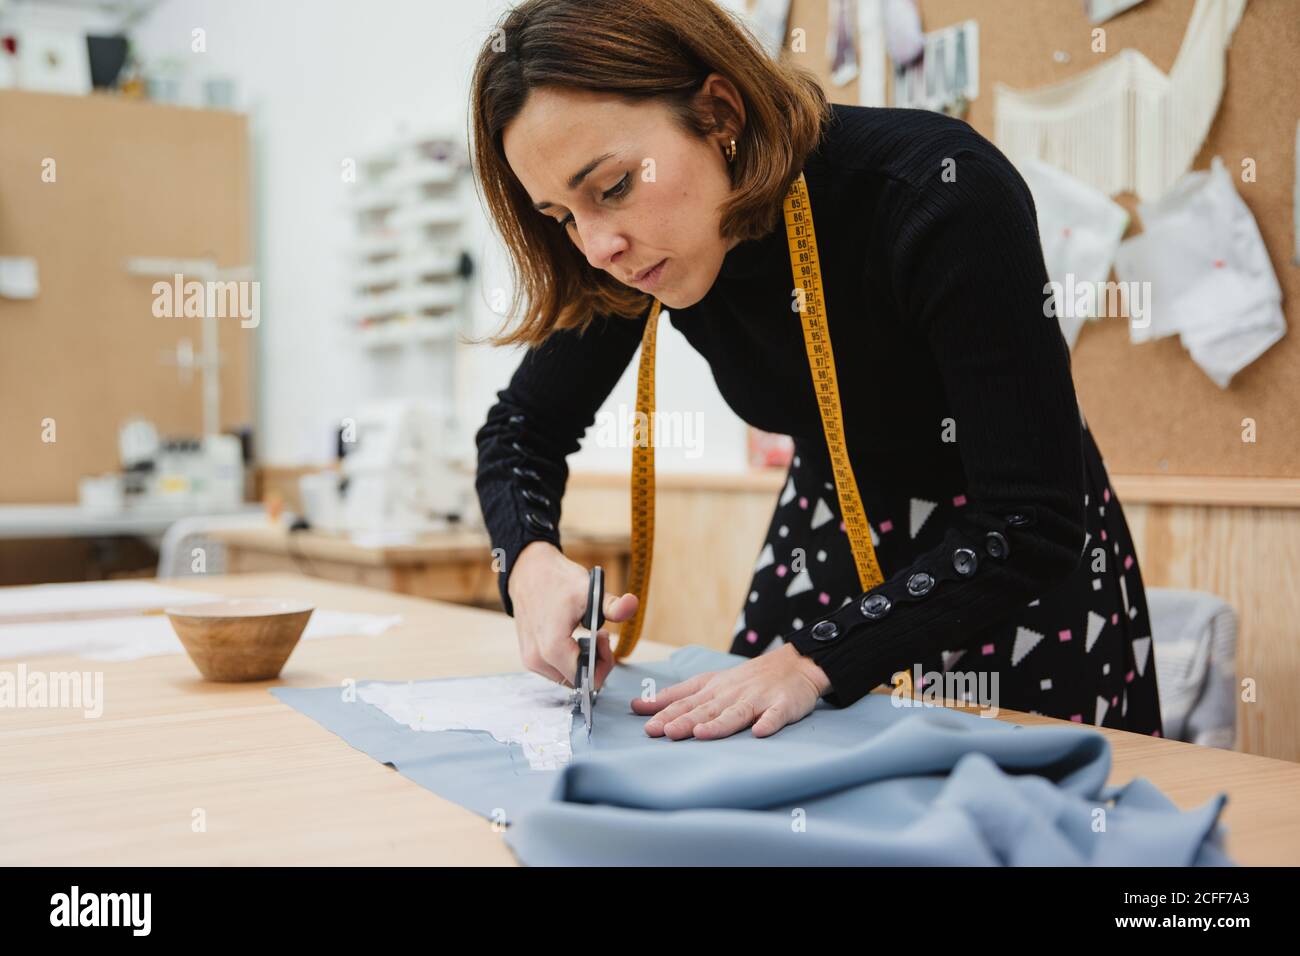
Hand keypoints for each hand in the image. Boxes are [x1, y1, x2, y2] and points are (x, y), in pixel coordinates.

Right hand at [507, 541, 637, 690]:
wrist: (530, 571)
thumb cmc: (558, 580)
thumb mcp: (590, 591)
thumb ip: (613, 606)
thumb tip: (632, 603)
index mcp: (553, 648)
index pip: (588, 679)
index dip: (603, 662)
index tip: (604, 636)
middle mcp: (537, 660)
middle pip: (578, 681)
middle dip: (594, 661)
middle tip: (598, 634)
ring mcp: (530, 660)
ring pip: (567, 678)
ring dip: (582, 661)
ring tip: (585, 635)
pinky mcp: (528, 658)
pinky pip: (555, 671)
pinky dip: (569, 660)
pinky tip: (573, 639)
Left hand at [631, 643, 831, 739]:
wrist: (794, 664)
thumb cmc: (745, 679)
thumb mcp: (708, 683)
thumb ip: (677, 697)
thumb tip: (639, 706)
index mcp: (713, 688)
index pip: (685, 701)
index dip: (666, 712)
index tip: (647, 724)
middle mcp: (731, 693)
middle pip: (706, 709)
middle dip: (684, 720)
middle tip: (664, 732)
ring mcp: (758, 698)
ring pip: (736, 712)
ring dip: (719, 724)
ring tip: (701, 734)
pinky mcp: (782, 705)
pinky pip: (776, 715)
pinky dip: (768, 722)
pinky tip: (760, 732)